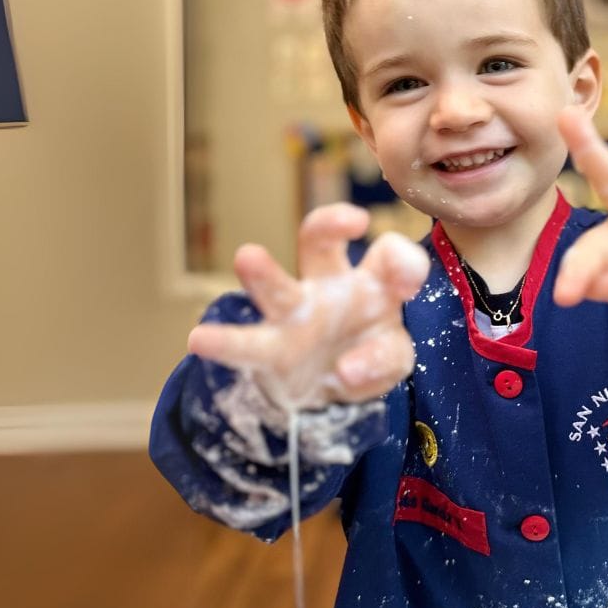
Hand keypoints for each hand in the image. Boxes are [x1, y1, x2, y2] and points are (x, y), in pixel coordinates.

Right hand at [187, 203, 429, 409]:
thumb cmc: (369, 353)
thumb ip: (386, 359)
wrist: (330, 388)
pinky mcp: (268, 349)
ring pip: (278, 288)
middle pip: (321, 242)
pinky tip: (201, 339)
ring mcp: (295, 315)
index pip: (388, 255)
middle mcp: (329, 286)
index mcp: (372, 283)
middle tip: (351, 219)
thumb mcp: (392, 358)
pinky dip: (226, 343)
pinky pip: (245, 344)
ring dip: (264, 274)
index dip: (401, 262)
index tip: (407, 282)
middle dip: (329, 224)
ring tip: (247, 256)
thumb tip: (347, 368)